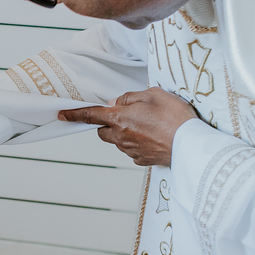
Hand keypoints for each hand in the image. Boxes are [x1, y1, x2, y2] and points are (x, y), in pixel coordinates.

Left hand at [58, 87, 197, 166]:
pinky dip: (137, 143)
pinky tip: (154, 137)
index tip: (61, 115)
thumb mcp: (153, 95)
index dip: (74, 115)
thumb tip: (115, 104)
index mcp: (120, 119)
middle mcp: (121, 137)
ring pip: (118, 141)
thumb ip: (129, 98)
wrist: (192, 145)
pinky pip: (132, 150)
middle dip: (106, 124)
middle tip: (126, 115)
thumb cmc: (174, 117)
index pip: (90, 116)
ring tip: (148, 125)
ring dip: (124, 133)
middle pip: (103, 131)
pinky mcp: (141, 160)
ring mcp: (130, 151)